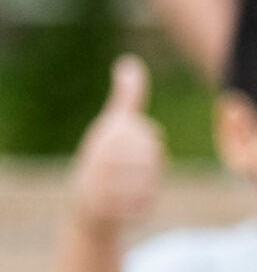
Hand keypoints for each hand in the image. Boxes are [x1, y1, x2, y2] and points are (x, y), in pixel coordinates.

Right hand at [70, 56, 164, 236]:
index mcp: (106, 133)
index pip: (152, 135)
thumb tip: (130, 63)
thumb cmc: (105, 159)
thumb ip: (127, 97)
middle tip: (132, 171)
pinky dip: (142, 207)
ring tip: (130, 186)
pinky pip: (145, 206)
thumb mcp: (113, 124)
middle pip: (156, 158)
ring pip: (152, 182)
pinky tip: (128, 204)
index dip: (150, 144)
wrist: (86, 205)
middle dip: (151, 166)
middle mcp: (101, 155)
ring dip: (148, 186)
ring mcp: (102, 183)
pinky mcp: (106, 209)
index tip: (130, 149)